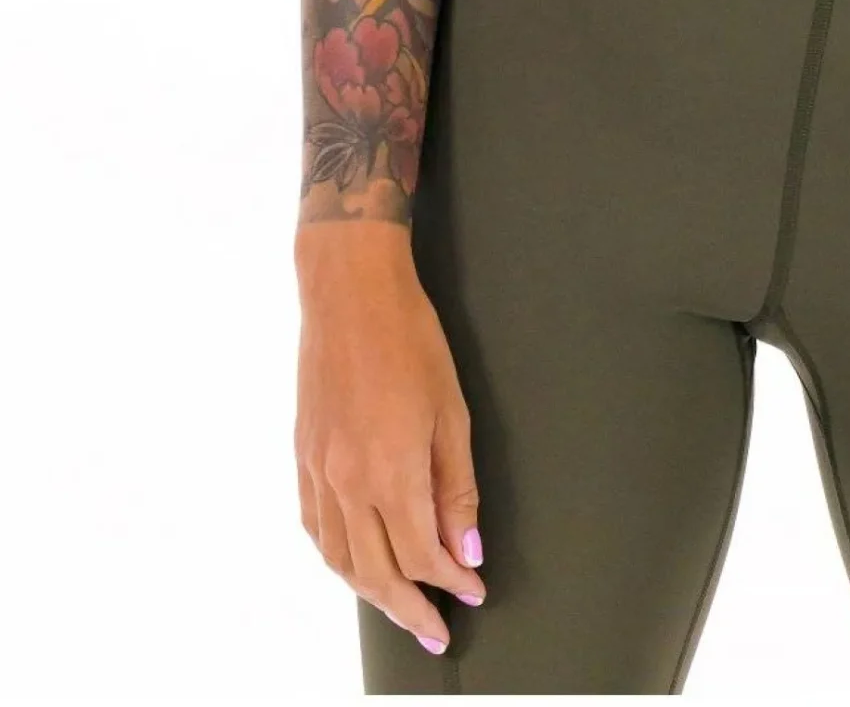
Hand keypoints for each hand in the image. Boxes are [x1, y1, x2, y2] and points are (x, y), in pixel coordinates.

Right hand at [295, 224, 486, 655]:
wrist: (349, 292)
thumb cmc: (410, 339)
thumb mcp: (452, 412)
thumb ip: (456, 488)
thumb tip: (465, 550)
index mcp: (389, 471)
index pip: (420, 556)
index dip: (449, 582)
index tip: (472, 593)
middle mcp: (346, 481)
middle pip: (376, 572)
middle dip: (409, 609)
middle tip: (436, 630)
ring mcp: (317, 471)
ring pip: (340, 559)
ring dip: (372, 593)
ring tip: (401, 608)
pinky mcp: (302, 456)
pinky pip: (316, 528)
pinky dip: (338, 558)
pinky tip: (356, 562)